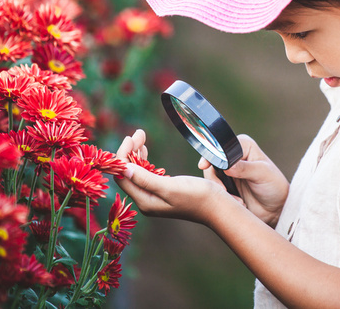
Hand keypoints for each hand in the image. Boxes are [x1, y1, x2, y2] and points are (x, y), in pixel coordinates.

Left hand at [114, 129, 231, 224]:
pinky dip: (143, 159)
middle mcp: (145, 199)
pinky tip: (144, 149)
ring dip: (136, 152)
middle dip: (129, 151)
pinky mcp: (161, 190)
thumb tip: (123, 169)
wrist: (217, 206)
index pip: (123, 177)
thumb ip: (145, 179)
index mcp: (145, 201)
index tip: (130, 138)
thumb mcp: (170, 187)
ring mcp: (153, 195)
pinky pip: (145, 172)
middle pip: (128, 173)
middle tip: (138, 133)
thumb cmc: (197, 197)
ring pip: (136, 171)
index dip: (122, 156)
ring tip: (141, 135)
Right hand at [200, 134, 288, 226]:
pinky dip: (223, 197)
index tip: (205, 166)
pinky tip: (238, 202)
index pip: (223, 146)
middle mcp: (234, 156)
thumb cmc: (275, 187)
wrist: (276, 209)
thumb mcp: (263, 174)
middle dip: (215, 178)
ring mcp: (228, 170)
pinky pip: (215, 189)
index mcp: (244, 146)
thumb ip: (246, 168)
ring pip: (211, 176)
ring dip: (220, 190)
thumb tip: (228, 166)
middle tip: (223, 190)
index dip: (213, 155)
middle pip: (212, 161)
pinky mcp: (226, 185)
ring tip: (237, 200)